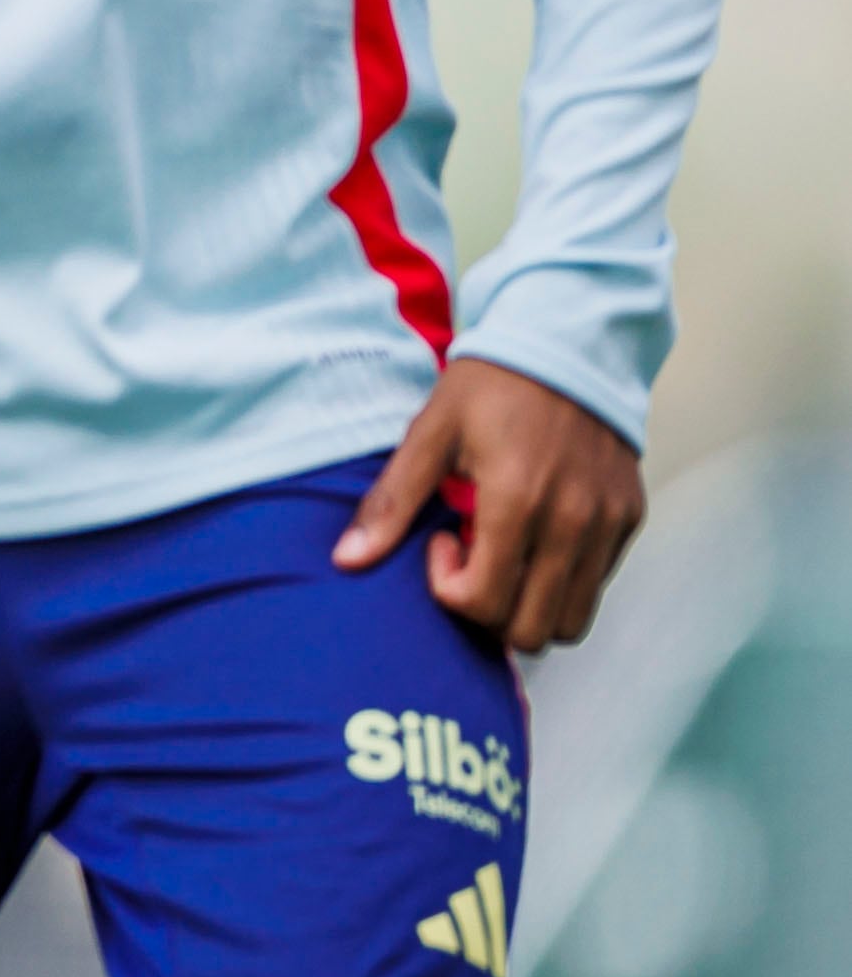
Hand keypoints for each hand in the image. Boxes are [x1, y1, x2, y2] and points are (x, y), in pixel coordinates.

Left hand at [335, 354, 644, 653]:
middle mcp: (572, 523)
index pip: (484, 602)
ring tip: (505, 555)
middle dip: (488, 611)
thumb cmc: (490, 386)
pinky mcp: (630, 519)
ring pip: (570, 621)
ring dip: (528, 608)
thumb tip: (347, 560)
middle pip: (529, 630)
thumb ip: (392, 501)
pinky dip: (562, 584)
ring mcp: (608, 525)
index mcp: (517, 501)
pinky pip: (597, 586)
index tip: (442, 540)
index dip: (450, 589)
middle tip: (472, 559)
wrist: (568, 345)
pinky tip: (535, 539)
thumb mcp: (430, 432)